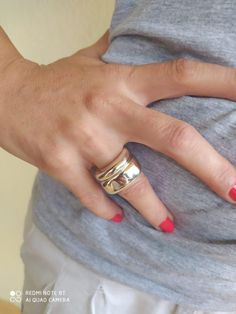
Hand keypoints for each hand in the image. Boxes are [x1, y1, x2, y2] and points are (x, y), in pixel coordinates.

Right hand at [1, 31, 235, 232]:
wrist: (7, 96)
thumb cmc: (54, 81)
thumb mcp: (89, 61)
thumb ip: (117, 51)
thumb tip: (137, 37)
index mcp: (121, 81)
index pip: (182, 76)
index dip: (223, 82)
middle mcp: (108, 109)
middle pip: (174, 138)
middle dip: (211, 168)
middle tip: (235, 191)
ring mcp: (84, 139)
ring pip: (132, 182)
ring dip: (153, 209)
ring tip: (167, 224)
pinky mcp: (60, 164)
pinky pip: (93, 196)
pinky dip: (107, 210)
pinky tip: (116, 216)